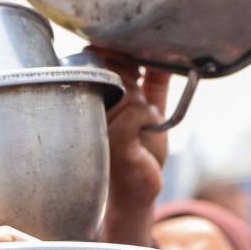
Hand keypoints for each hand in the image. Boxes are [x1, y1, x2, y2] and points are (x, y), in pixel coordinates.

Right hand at [98, 49, 169, 246]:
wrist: (136, 193)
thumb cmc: (138, 155)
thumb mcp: (147, 113)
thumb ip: (152, 85)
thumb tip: (162, 56)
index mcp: (91, 99)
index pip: (102, 60)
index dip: (123, 59)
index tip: (137, 72)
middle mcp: (89, 109)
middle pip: (118, 73)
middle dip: (137, 85)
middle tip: (143, 110)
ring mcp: (99, 125)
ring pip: (130, 92)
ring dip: (146, 107)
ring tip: (145, 128)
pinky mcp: (115, 141)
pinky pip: (138, 111)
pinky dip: (151, 119)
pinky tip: (149, 132)